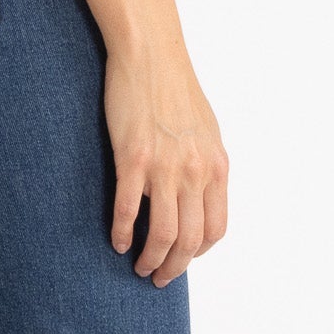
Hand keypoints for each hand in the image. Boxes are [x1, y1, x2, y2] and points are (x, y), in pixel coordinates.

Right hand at [105, 42, 229, 285]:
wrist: (151, 56)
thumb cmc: (175, 90)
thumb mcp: (207, 132)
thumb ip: (206, 165)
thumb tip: (201, 193)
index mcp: (216, 167)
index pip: (215, 229)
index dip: (198, 252)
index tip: (183, 258)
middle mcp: (195, 172)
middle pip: (189, 240)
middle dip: (174, 267)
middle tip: (158, 277)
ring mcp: (164, 167)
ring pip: (162, 233)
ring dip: (151, 259)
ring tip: (139, 266)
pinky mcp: (133, 159)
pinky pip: (129, 210)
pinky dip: (123, 233)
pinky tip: (117, 242)